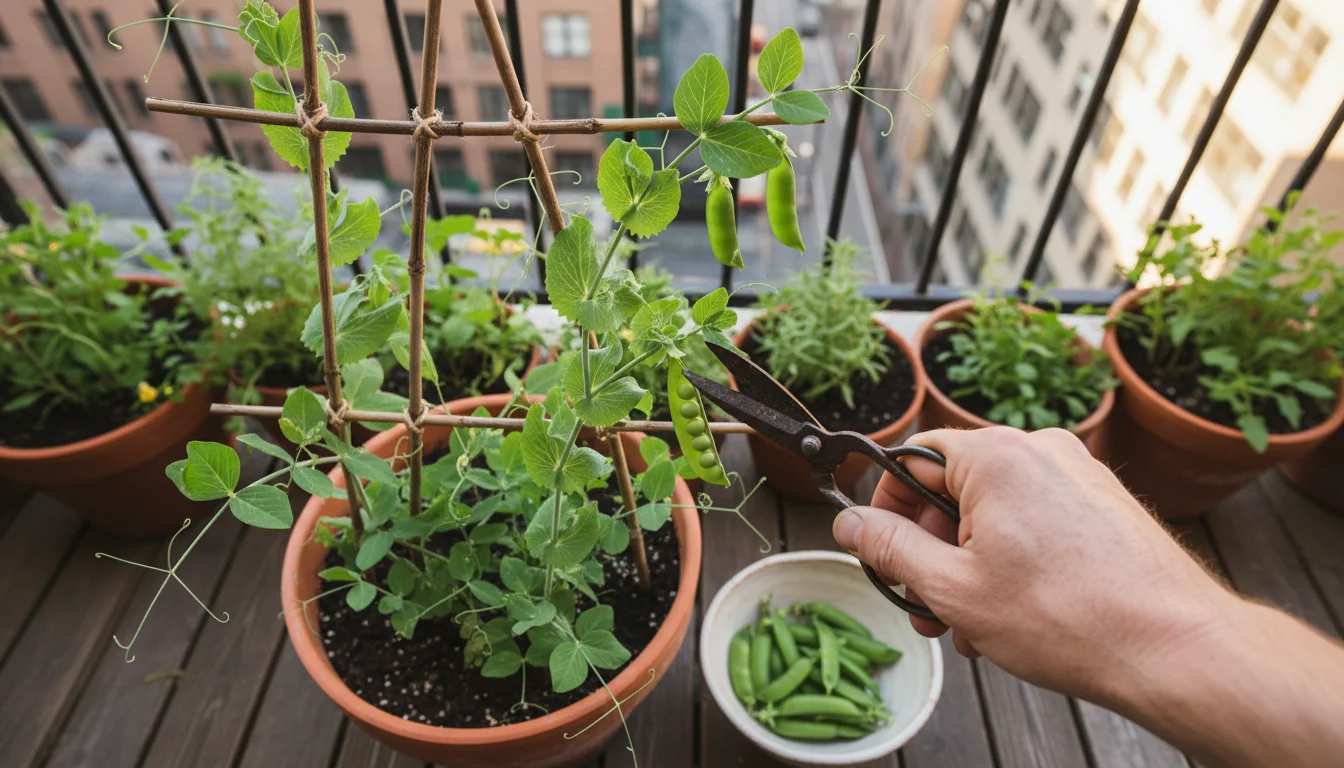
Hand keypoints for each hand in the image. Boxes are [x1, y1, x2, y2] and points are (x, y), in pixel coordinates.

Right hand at [831, 427, 1237, 704]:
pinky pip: (1034, 520)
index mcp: (996, 455)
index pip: (912, 458)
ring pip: (993, 511)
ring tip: (968, 626)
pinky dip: (1011, 560)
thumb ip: (889, 549)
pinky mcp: (1103, 503)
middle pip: (953, 487)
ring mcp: (1078, 474)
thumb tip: (849, 522)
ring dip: (968, 565)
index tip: (879, 549)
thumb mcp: (952, 589)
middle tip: (924, 606)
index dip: (886, 507)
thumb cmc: (1070, 618)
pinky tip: (1009, 616)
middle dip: (929, 551)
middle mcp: (1039, 450)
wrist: (1174, 648)